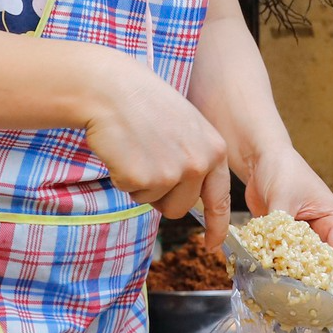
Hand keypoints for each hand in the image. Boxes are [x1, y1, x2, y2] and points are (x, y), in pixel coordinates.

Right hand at [84, 54, 230, 233]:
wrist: (112, 89)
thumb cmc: (144, 104)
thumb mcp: (186, 127)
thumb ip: (195, 158)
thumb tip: (192, 196)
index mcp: (214, 150)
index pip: (220, 198)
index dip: (217, 226)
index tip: (213, 244)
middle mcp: (199, 164)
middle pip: (180, 208)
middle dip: (161, 194)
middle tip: (147, 159)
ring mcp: (173, 173)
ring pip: (155, 204)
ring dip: (141, 186)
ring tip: (136, 150)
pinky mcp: (145, 179)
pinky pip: (131, 194)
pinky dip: (122, 177)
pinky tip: (122, 150)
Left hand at [244, 145, 332, 314]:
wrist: (261, 157)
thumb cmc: (281, 168)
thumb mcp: (284, 195)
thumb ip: (281, 223)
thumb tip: (273, 247)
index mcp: (332, 219)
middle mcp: (322, 231)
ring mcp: (305, 238)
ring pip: (315, 270)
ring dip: (320, 290)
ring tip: (329, 315)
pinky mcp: (286, 242)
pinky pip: (292, 265)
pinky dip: (292, 280)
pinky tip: (292, 296)